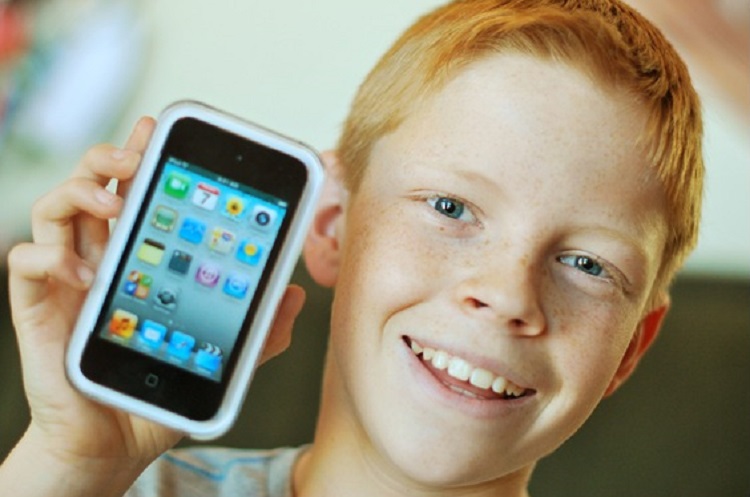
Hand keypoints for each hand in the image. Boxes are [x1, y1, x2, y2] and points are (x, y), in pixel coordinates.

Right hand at [3, 117, 304, 495]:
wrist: (114, 443)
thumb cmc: (158, 390)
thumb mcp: (218, 356)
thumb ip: (257, 331)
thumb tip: (292, 297)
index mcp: (136, 260)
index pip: (135, 194)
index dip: (140, 157)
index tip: (157, 131)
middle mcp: (98, 260)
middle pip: (92, 186)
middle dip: (109, 158)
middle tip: (136, 152)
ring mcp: (65, 282)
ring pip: (54, 210)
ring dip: (79, 192)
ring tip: (113, 201)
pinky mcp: (38, 310)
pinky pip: (24, 263)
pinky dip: (44, 254)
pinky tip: (78, 269)